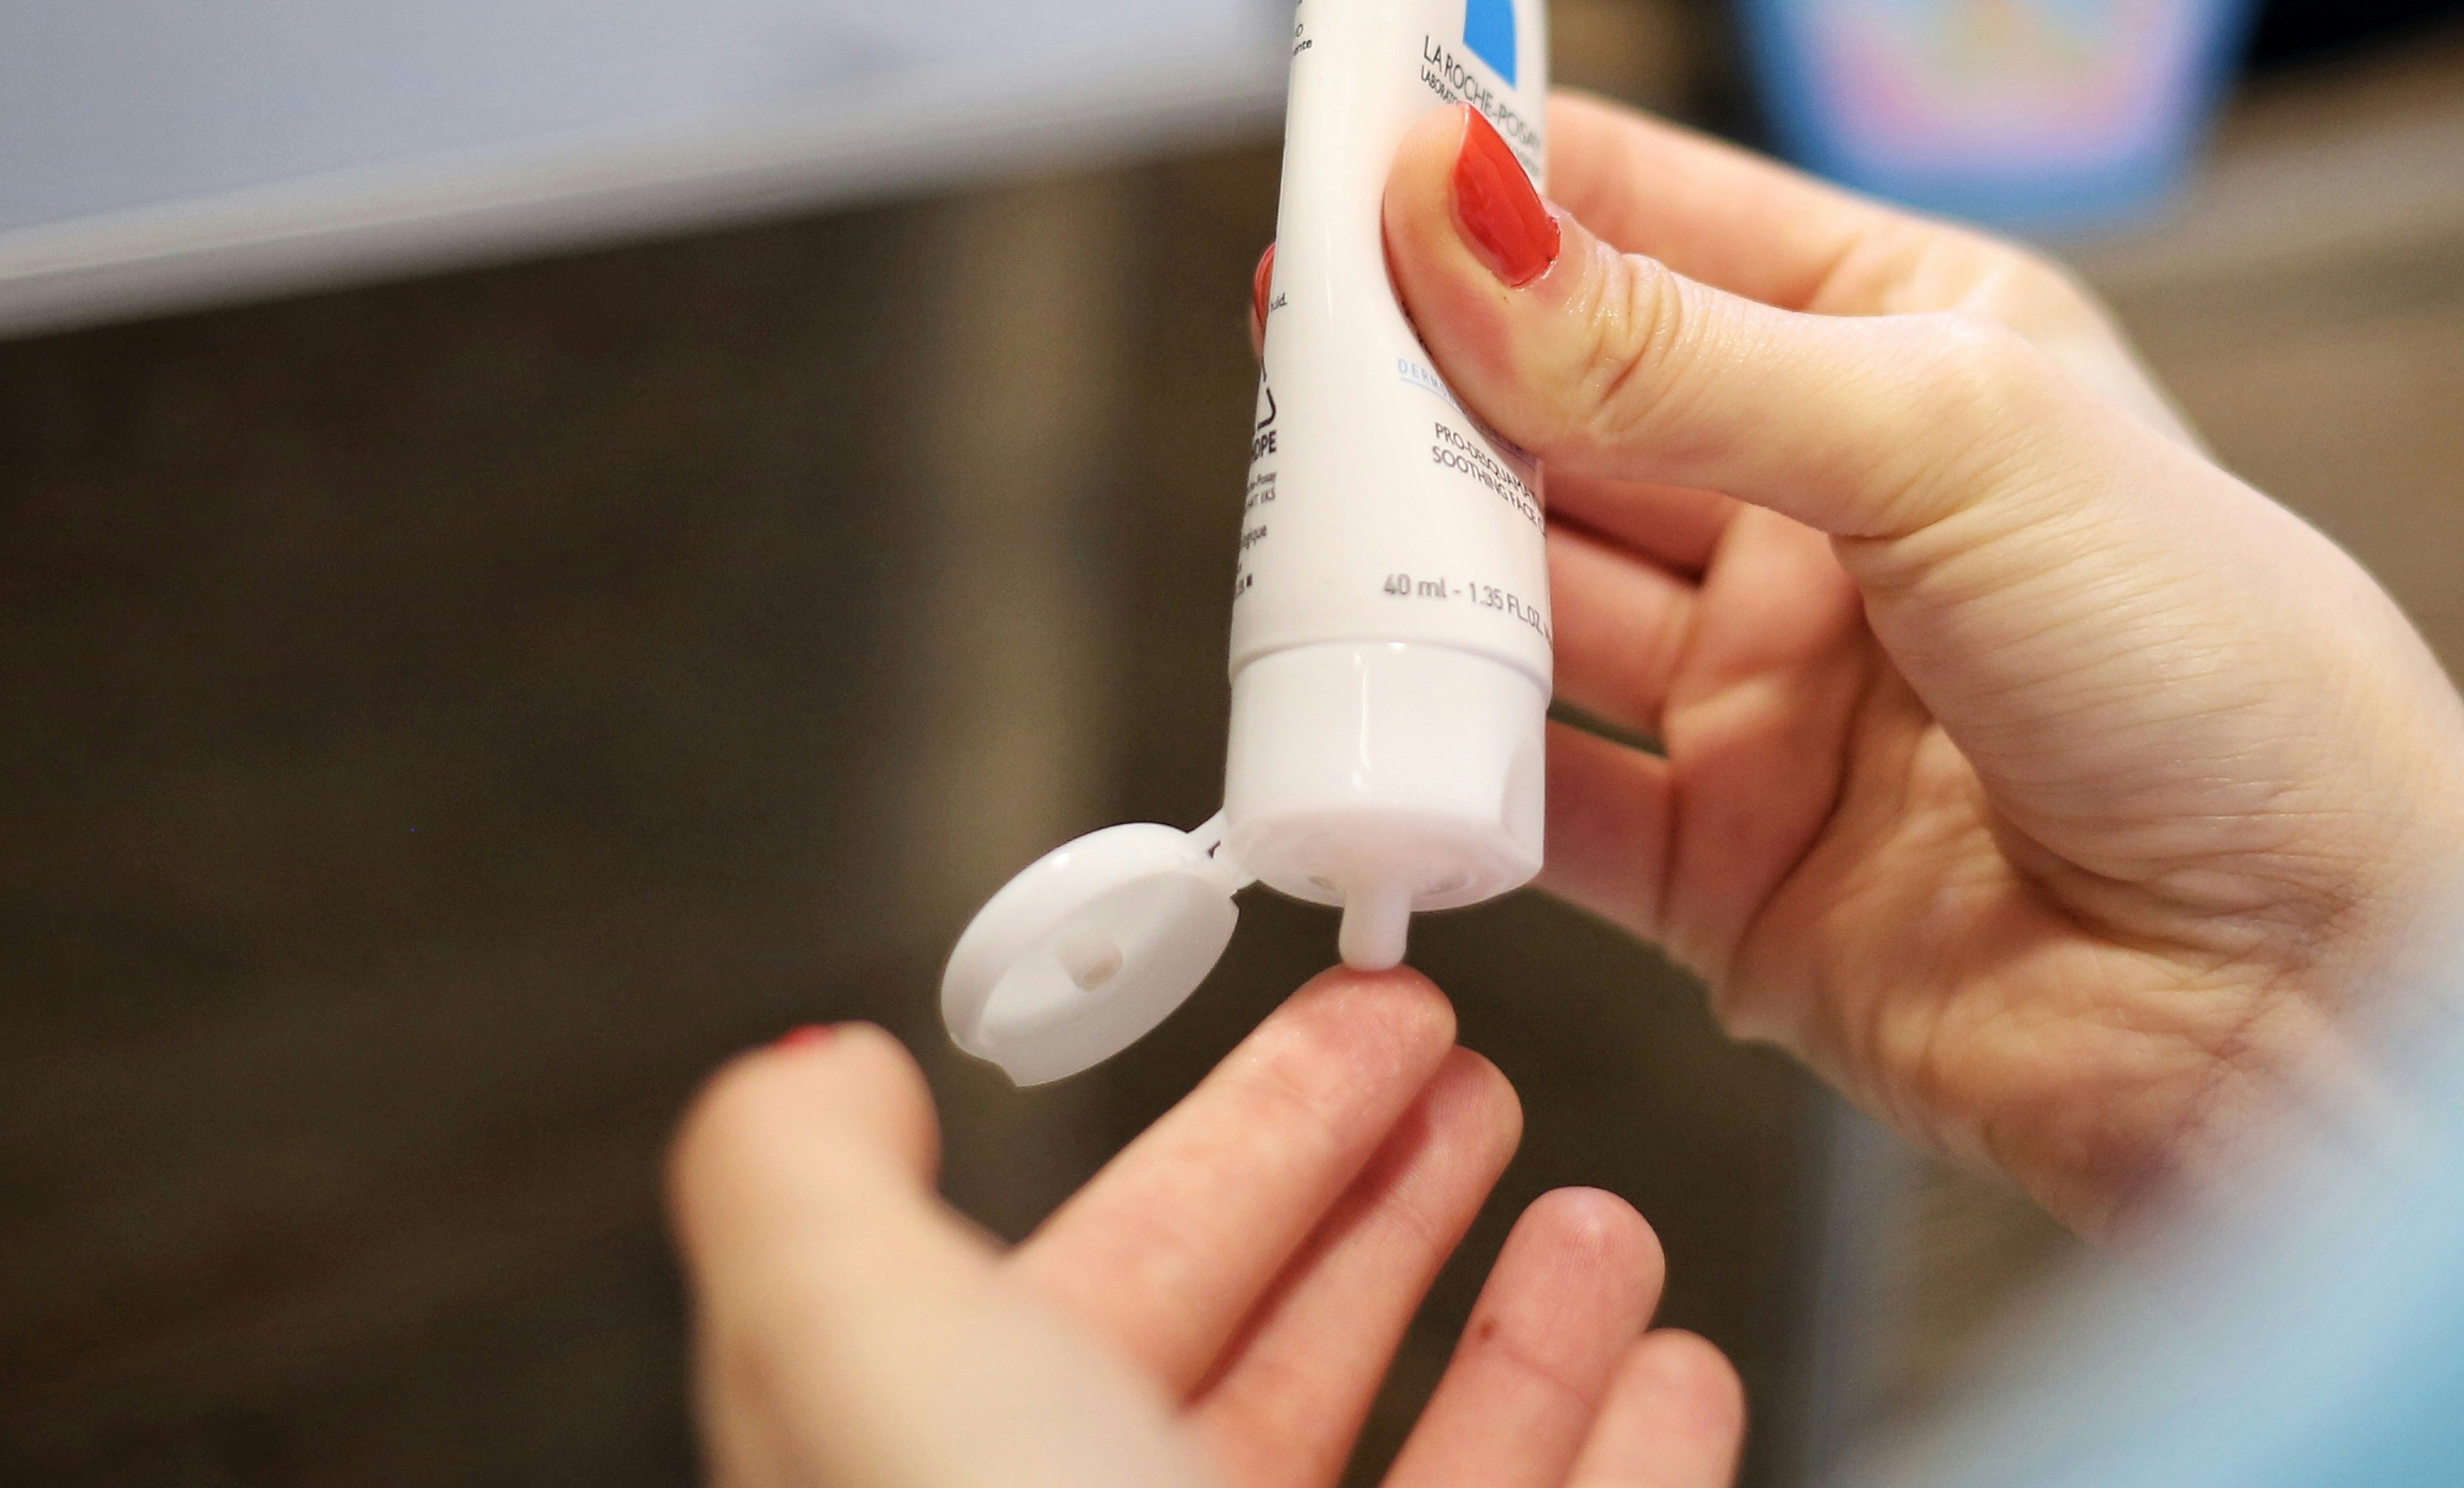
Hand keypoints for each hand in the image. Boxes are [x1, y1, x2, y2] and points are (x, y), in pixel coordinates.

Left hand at [668, 969, 1742, 1487]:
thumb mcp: (857, 1363)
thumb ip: (799, 1196)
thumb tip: (819, 1077)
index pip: (1102, 1279)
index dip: (1227, 1136)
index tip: (1339, 1022)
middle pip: (1267, 1365)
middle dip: (1370, 1200)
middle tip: (1452, 1065)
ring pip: (1433, 1481)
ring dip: (1520, 1327)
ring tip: (1583, 1210)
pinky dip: (1630, 1457)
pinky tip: (1664, 1369)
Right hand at [1364, 94, 2463, 1237]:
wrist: (2328, 1018)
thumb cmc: (2230, 684)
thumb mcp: (1949, 445)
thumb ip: (1670, 352)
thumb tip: (1451, 210)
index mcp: (1905, 345)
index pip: (1647, 212)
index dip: (1490, 167)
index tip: (1339, 127)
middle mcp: (1819, 506)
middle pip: (1552, 405)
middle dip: (1415, 371)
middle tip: (1282, 341)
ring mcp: (1764, 689)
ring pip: (1521, 593)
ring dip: (1409, 565)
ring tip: (1298, 531)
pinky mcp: (1724, 865)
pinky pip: (1532, 797)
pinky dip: (1436, 769)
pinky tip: (1361, 728)